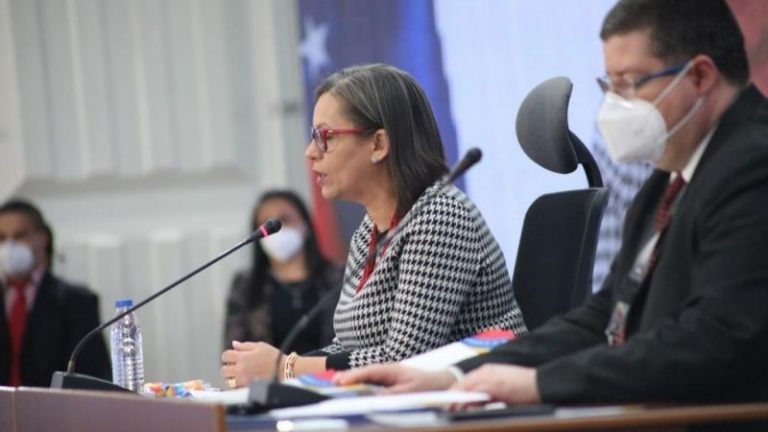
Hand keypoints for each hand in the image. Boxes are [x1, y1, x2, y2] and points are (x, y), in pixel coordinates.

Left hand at [220, 341, 282, 387]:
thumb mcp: (261, 346)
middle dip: (228, 368)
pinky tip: (245, 382)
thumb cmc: (274, 357)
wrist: (285, 371)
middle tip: (236, 367)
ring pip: (228, 381)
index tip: (233, 357)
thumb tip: (233, 344)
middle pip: (223, 370)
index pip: (225, 356)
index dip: (228, 356)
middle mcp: (240, 369)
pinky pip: (236, 389)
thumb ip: (245, 345)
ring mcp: (243, 381)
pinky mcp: (248, 389)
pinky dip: (238, 386)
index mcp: (243, 357)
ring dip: (232, 378)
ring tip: (241, 375)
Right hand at [334, 363, 455, 393]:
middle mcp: (386, 372)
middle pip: (363, 374)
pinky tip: (350, 394)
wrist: (441, 383)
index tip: (340, 381)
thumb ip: (393, 395)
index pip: (369, 371)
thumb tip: (374, 399)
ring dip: (352, 384)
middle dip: (347, 378)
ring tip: (335, 388)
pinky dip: (360, 389)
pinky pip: (370, 386)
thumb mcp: (411, 391)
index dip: (354, 375)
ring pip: (365, 380)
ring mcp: (385, 379)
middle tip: (331, 384)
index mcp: (392, 370)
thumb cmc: (427, 385)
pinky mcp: (386, 386)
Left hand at [450, 364, 540, 404]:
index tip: (447, 402)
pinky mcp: (493, 384)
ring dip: (456, 398)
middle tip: (444, 407)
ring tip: (447, 408)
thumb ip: (486, 396)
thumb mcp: (501, 392)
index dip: (455, 392)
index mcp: (487, 371)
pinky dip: (465, 398)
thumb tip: (472, 405)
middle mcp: (485, 371)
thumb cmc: (524, 389)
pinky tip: (459, 406)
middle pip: (462, 383)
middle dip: (452, 395)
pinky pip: (474, 391)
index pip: (465, 382)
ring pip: (465, 386)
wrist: (540, 384)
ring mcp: (489, 376)